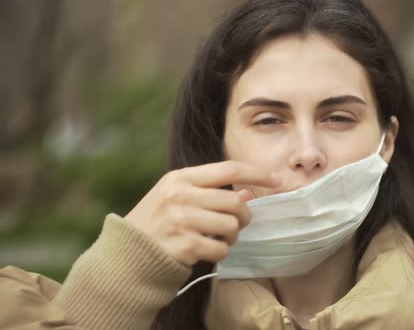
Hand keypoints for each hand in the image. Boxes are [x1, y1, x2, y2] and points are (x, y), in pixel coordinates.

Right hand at [124, 161, 280, 265]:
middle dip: (244, 216)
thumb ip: (206, 191)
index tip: (276, 179)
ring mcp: (181, 220)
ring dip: (232, 236)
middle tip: (238, 225)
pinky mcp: (184, 245)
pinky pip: (221, 248)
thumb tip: (245, 194)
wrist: (126, 256)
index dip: (256, 173)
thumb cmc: (156, 224)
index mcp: (180, 178)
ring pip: (231, 225)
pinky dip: (220, 252)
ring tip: (218, 238)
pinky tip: (206, 251)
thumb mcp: (174, 197)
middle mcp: (180, 195)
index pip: (229, 169)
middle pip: (235, 201)